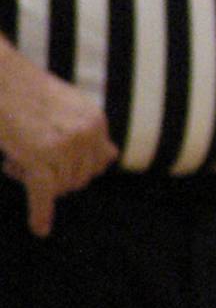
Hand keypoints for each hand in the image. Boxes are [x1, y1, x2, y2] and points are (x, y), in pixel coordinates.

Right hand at [0, 47, 117, 236]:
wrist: (1, 78)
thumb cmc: (29, 93)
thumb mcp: (71, 107)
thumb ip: (91, 131)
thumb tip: (112, 157)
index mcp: (97, 121)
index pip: (98, 163)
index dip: (74, 169)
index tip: (50, 162)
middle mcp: (87, 133)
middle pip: (80, 178)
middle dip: (54, 178)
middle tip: (22, 161)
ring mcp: (65, 145)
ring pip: (60, 187)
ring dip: (35, 182)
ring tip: (12, 160)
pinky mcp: (39, 156)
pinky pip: (44, 194)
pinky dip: (40, 213)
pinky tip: (40, 229)